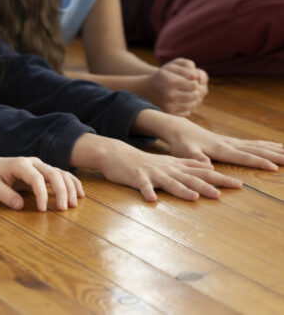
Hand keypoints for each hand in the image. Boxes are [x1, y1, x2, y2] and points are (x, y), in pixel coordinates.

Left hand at [0, 156, 83, 211]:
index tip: (42, 210)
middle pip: (53, 173)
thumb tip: (20, 205)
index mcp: (20, 164)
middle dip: (61, 190)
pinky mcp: (44, 171)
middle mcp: (33, 163)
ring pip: (60, 173)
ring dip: (70, 188)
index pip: (36, 178)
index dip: (42, 194)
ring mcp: (40, 166)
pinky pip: (62, 175)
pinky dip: (72, 183)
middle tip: (64, 209)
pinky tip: (80, 194)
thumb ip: (4, 195)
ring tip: (74, 205)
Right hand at [97, 140, 240, 201]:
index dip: (220, 178)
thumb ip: (186, 164)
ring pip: (170, 182)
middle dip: (207, 185)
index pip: (202, 172)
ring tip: (194, 197)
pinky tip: (152, 200)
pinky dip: (147, 192)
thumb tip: (208, 166)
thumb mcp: (168, 161)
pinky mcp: (137, 177)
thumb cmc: (142, 161)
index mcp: (176, 166)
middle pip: (190, 178)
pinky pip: (143, 186)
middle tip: (223, 194)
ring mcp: (153, 173)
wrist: (117, 154)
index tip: (238, 184)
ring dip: (181, 189)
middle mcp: (168, 169)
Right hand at [145, 58, 208, 115]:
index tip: (190, 82)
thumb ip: (185, 71)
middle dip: (195, 92)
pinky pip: (186, 113)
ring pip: (192, 105)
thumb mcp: (170, 69)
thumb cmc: (161, 77)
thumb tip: (197, 77)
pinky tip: (181, 103)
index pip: (194, 85)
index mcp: (171, 81)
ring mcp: (168, 105)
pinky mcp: (168, 113)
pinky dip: (186, 109)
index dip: (194, 83)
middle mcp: (169, 94)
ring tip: (187, 96)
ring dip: (192, 101)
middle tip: (190, 90)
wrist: (144, 90)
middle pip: (194, 95)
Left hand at [165, 120, 283, 170]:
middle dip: (275, 155)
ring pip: (259, 145)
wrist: (181, 129)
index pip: (243, 156)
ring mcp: (233, 141)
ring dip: (275, 149)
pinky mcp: (233, 141)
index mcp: (221, 149)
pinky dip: (268, 145)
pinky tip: (278, 146)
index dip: (258, 161)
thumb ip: (195, 158)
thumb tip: (207, 165)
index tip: (274, 167)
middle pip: (257, 149)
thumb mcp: (185, 152)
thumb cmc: (182, 143)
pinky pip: (254, 143)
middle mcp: (230, 144)